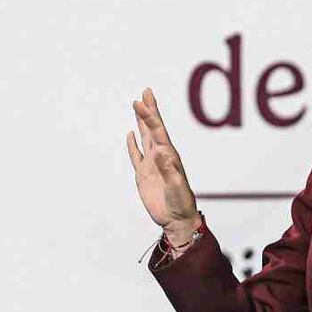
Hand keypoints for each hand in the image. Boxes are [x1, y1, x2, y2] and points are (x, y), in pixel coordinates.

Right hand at [126, 88, 199, 242]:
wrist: (177, 219)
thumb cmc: (181, 204)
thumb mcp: (176, 188)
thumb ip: (169, 171)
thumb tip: (160, 153)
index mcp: (169, 156)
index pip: (157, 131)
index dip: (149, 116)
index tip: (140, 102)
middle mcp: (161, 156)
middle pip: (153, 128)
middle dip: (149, 110)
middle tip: (145, 92)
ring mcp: (152, 164)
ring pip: (145, 138)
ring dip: (141, 122)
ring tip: (138, 106)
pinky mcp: (144, 175)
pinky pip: (136, 156)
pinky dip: (133, 144)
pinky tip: (131, 134)